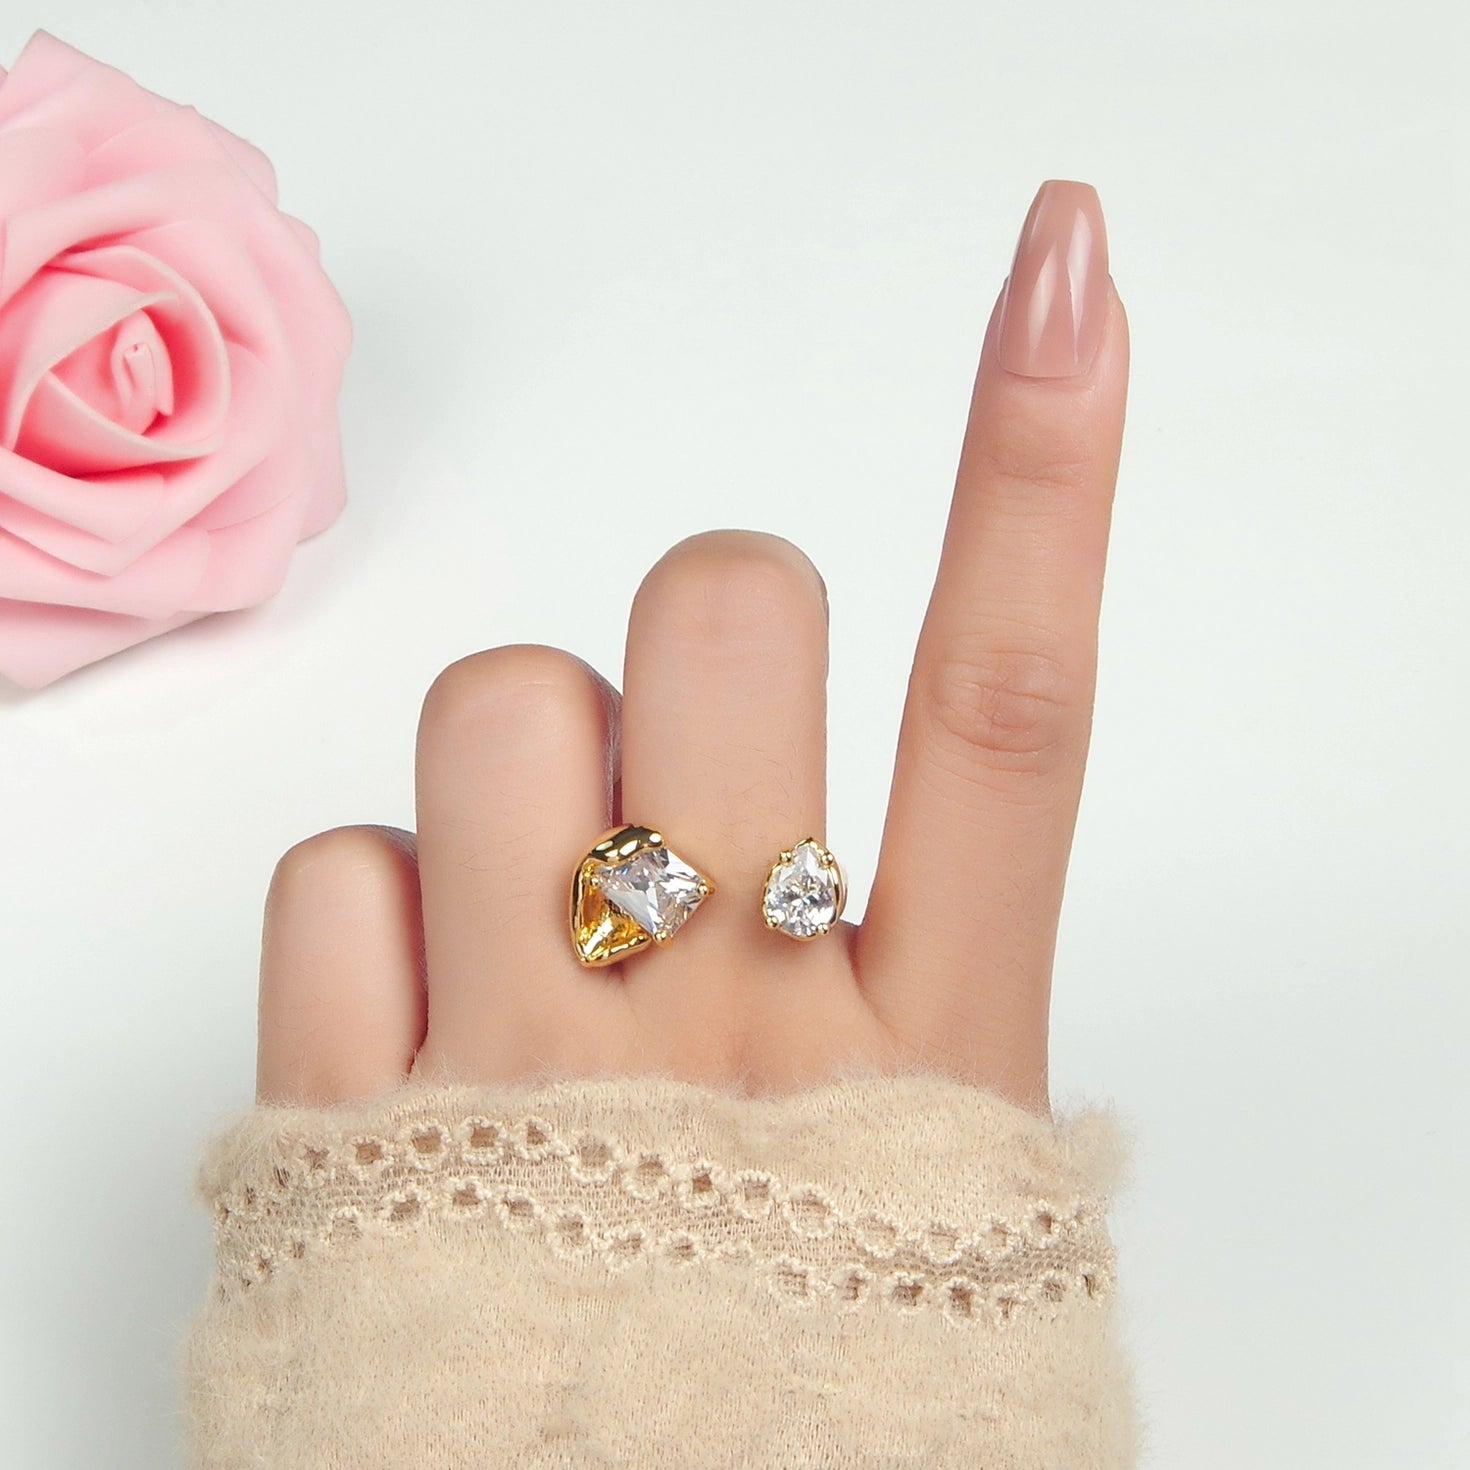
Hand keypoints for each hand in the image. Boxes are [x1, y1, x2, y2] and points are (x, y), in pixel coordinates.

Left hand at [255, 181, 1126, 1118]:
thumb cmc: (796, 1386)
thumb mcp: (937, 1177)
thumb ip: (923, 981)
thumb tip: (816, 811)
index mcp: (929, 1062)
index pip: (1006, 708)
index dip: (1038, 470)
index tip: (1058, 275)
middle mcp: (738, 1049)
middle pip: (721, 629)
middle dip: (711, 613)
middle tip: (699, 745)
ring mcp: (531, 1087)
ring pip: (500, 712)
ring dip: (529, 756)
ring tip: (549, 901)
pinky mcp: (351, 1137)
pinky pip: (333, 873)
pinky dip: (377, 896)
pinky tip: (427, 1000)